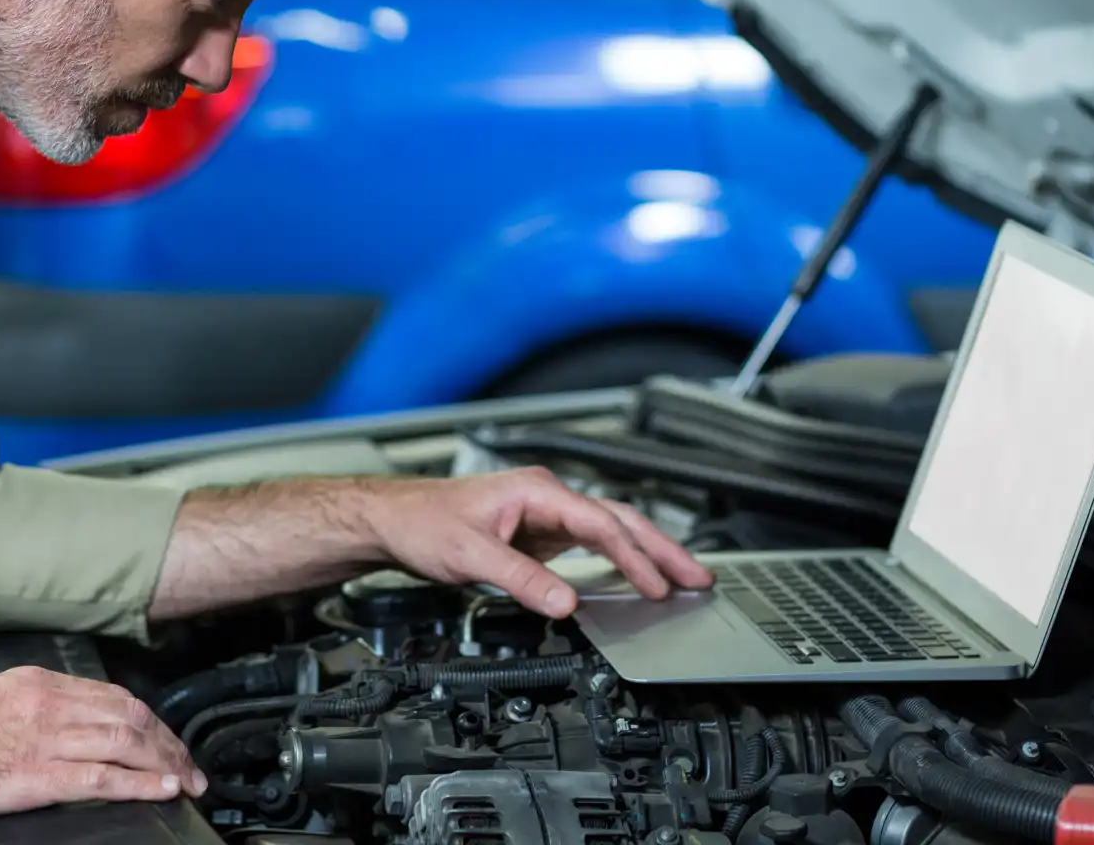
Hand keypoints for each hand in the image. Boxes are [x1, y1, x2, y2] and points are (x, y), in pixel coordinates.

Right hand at [0, 667, 208, 819]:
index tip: (168, 739)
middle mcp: (51, 704)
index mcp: (41, 683)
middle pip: (132, 716)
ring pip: (126, 742)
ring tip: (186, 780)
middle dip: (169, 742)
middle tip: (191, 765)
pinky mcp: (36, 777)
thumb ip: (37, 705)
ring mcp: (46, 739)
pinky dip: (140, 782)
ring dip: (165, 763)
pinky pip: (102, 777)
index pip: (116, 697)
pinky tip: (163, 789)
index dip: (152, 720)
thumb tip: (72, 721)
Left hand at [357, 467, 712, 617]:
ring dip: (647, 554)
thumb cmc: (423, 523)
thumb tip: (565, 603)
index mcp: (537, 491)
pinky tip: (637, 579)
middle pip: (619, 520)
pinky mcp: (540, 536)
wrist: (394, 520)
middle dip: (662, 549)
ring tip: (683, 579)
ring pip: (611, 531)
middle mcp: (547, 498)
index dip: (632, 556)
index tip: (656, 585)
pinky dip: (620, 561)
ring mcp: (546, 516)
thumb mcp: (469, 556)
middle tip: (699, 578)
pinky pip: (592, 546)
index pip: (600, 523)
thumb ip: (520, 579)